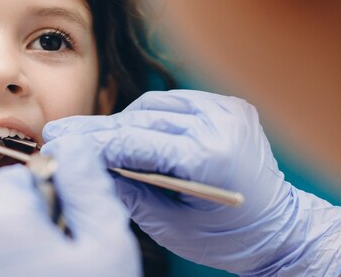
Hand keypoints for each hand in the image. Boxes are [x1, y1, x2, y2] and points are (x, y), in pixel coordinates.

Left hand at [0, 138, 139, 276]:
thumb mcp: (105, 245)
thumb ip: (87, 187)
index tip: (66, 223)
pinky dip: (2, 274)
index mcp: (1, 225)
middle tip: (63, 259)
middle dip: (30, 225)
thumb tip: (77, 145)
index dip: (46, 194)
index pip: (14, 178)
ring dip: (17, 253)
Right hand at [43, 90, 340, 275]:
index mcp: (210, 156)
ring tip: (89, 133)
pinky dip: (150, 115)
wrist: (280, 229)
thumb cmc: (228, 238)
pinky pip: (176, 103)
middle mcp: (221, 122)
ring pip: (154, 105)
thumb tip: (88, 167)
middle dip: (98, 129)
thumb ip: (128, 191)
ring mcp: (228, 109)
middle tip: (61, 132)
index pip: (135, 141)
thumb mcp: (171, 226)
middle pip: (141, 119)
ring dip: (122, 120)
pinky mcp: (230, 106)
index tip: (59, 141)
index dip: (92, 142)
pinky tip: (126, 126)